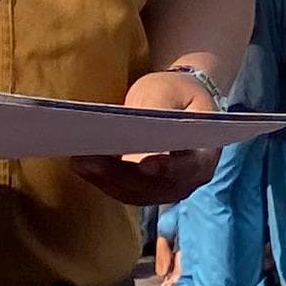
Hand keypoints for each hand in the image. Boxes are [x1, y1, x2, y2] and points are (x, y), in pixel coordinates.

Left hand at [75, 65, 217, 207]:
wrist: (176, 102)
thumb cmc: (176, 92)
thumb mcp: (169, 92)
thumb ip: (160, 109)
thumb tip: (144, 124)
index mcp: (205, 154)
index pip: (189, 167)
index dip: (168, 169)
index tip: (145, 164)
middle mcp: (189, 179)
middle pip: (155, 185)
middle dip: (121, 174)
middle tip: (91, 159)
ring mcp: (167, 189)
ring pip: (136, 192)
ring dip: (105, 179)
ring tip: (80, 162)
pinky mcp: (146, 190)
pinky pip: (124, 192)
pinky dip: (103, 181)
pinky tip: (83, 166)